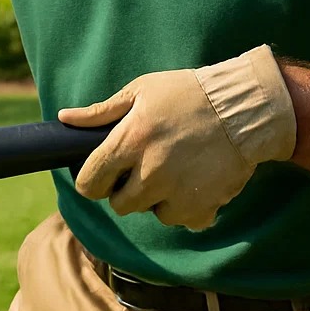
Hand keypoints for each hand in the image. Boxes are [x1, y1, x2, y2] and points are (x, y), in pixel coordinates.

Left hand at [57, 46, 296, 229]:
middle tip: (143, 168)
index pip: (90, 182)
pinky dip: (186, 206)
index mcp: (131, 141)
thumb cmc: (188, 93)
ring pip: (151, 213)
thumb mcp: (142, 90)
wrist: (245, 108)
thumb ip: (101, 112)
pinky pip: (182, 220)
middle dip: (126, 190)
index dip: (91, 180)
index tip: (101, 175)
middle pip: (120, 204)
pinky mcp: (201, 207)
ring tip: (174, 170)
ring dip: (157, 198)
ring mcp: (177, 193)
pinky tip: (195, 180)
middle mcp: (151, 172)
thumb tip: (65, 119)